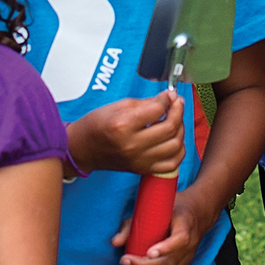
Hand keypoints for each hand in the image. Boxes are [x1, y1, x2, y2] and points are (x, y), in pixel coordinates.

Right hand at [69, 92, 184, 179]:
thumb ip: (147, 102)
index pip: (157, 109)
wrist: (83, 148)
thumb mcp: (118, 105)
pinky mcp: (142, 169)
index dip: (168, 99)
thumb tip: (169, 98)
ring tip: (176, 120)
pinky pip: (172, 164)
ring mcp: (139, 160)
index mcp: (123, 125)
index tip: (170, 94)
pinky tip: (174, 140)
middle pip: (169, 128)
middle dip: (178, 112)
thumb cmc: (97, 124)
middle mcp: (132, 145)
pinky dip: (179, 151)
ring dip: (181, 130)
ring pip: (175, 146)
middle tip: (177, 104)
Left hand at [112, 189, 217, 264]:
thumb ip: (134, 225)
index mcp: (185, 228)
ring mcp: (186, 261)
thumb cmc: (173, 208)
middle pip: (169, 263)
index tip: (149, 252)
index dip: (165, 248)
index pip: (179, 240)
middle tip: (124, 262)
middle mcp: (189, 248)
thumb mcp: (156, 208)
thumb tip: (115, 243)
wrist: (198, 213)